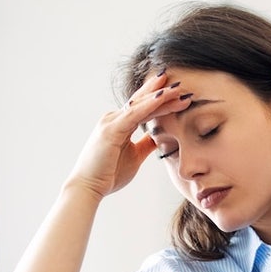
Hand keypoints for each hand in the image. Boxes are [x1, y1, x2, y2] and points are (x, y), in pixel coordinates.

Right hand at [63, 71, 190, 200]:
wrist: (88, 187)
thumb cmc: (108, 174)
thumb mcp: (135, 156)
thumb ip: (146, 144)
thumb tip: (160, 137)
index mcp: (120, 124)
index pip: (144, 107)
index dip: (161, 100)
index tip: (180, 95)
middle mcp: (114, 118)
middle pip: (142, 101)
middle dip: (162, 92)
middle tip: (182, 84)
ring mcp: (112, 122)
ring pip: (140, 105)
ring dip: (160, 95)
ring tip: (178, 88)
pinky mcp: (111, 130)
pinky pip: (134, 114)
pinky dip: (149, 105)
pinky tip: (162, 97)